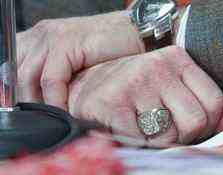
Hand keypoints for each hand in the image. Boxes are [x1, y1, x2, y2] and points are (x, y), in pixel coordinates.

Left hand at [17, 11, 144, 109]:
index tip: (30, 111)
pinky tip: (65, 111)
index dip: (17, 91)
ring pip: (27, 77)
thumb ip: (58, 73)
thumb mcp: (77, 60)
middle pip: (15, 72)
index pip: (13, 66)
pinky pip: (51, 79)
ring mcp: (53, 37)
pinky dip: (55, 100)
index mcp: (41, 36)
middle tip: (42, 119)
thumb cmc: (111, 48)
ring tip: (54, 119)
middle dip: (26, 100)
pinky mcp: (68, 43)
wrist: (136, 32)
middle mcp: (42, 34)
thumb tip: (46, 99)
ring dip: (39, 103)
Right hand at [69, 46, 222, 146]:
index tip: (185, 122)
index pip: (214, 101)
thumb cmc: (135, 91)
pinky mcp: (113, 104)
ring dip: (158, 140)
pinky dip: (138, 143)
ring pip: (170, 136)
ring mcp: (134, 83)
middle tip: (162, 126)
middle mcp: (157, 66)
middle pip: (196, 121)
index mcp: (176, 58)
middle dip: (182, 134)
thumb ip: (201, 102)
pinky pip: (143, 141)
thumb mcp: (170, 88)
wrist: (89, 87)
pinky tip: (127, 129)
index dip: (205, 122)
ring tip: (142, 125)